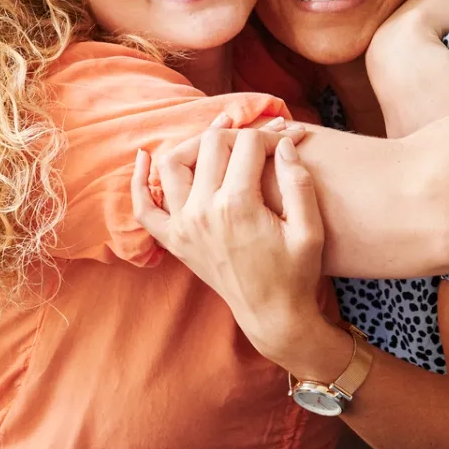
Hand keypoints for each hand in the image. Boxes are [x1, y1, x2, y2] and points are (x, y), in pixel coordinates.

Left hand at [131, 126, 327, 359]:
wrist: (272, 314)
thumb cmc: (295, 272)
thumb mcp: (310, 230)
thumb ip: (299, 183)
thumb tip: (283, 144)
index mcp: (238, 205)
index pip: (249, 144)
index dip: (273, 135)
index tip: (290, 140)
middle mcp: (203, 211)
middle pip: (212, 144)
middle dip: (239, 133)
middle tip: (260, 140)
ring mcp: (182, 226)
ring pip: (174, 162)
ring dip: (195, 144)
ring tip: (220, 141)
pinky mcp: (173, 240)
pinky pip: (144, 206)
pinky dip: (139, 180)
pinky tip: (143, 158)